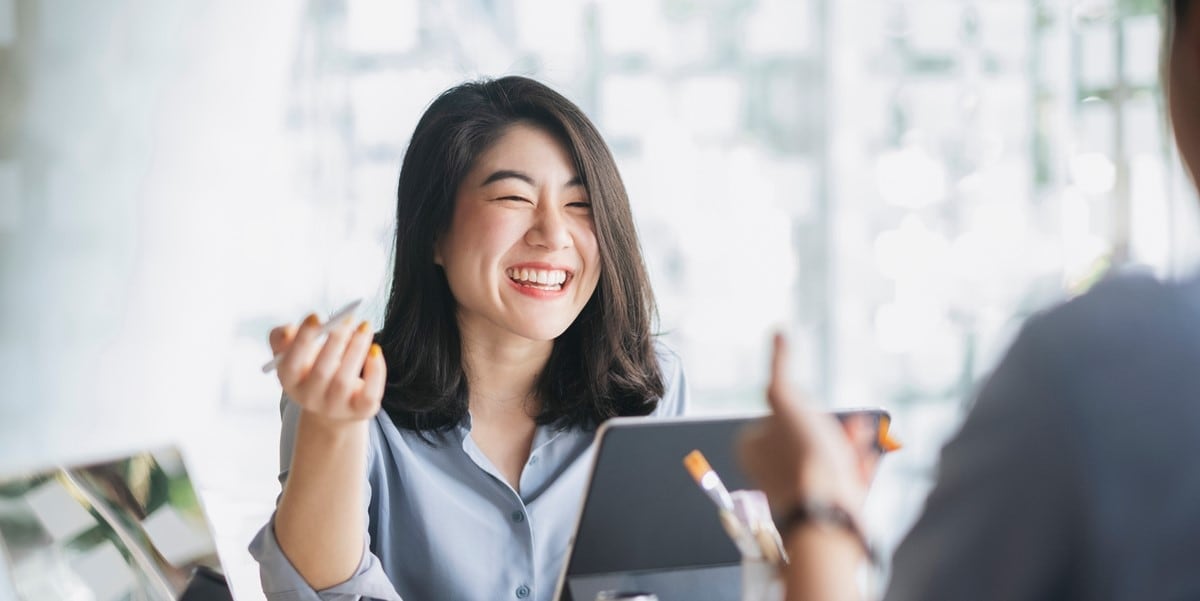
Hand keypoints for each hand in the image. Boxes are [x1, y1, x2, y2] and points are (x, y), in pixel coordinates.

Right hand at [268, 313, 386, 425]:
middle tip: (348, 317)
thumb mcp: (292, 351)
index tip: (316, 316)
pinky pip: (369, 394)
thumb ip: (282, 337)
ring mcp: (335, 407)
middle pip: (321, 371)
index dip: (302, 340)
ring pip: (345, 380)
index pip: (291, 363)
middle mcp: (309, 398)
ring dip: (357, 348)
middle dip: (335, 341)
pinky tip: (375, 350)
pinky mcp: (360, 411)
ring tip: (365, 326)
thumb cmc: (312, 366)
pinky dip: (375, 371)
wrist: (333, 401)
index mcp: (290, 381)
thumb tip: (289, 330)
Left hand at [738, 334, 865, 516]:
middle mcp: (772, 468)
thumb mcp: (785, 399)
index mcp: (752, 447)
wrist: (828, 514)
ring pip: (831, 453)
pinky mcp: (826, 502)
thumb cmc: (803, 458)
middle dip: (834, 427)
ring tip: (862, 439)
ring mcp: (800, 487)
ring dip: (850, 443)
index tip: (811, 417)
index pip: (783, 412)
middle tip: (849, 425)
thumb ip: (779, 367)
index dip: (804, 409)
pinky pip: (847, 475)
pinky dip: (860, 465)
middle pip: (810, 433)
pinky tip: (865, 463)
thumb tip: (778, 332)